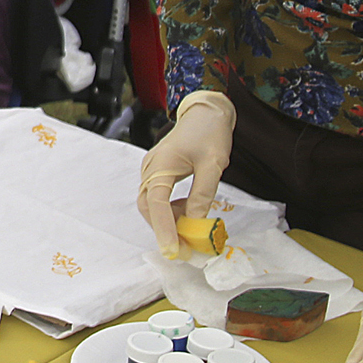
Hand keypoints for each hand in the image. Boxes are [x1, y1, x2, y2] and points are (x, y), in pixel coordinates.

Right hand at [137, 90, 235, 254]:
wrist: (206, 111)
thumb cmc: (210, 133)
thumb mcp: (213, 165)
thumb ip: (202, 194)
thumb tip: (196, 222)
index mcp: (161, 165)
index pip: (157, 204)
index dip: (164, 229)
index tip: (174, 251)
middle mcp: (151, 169)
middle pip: (149, 207)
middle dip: (164, 230)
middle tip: (184, 249)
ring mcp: (153, 170)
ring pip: (153, 204)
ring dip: (169, 221)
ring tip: (191, 232)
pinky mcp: (159, 171)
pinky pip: (159, 197)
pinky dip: (171, 210)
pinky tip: (189, 212)